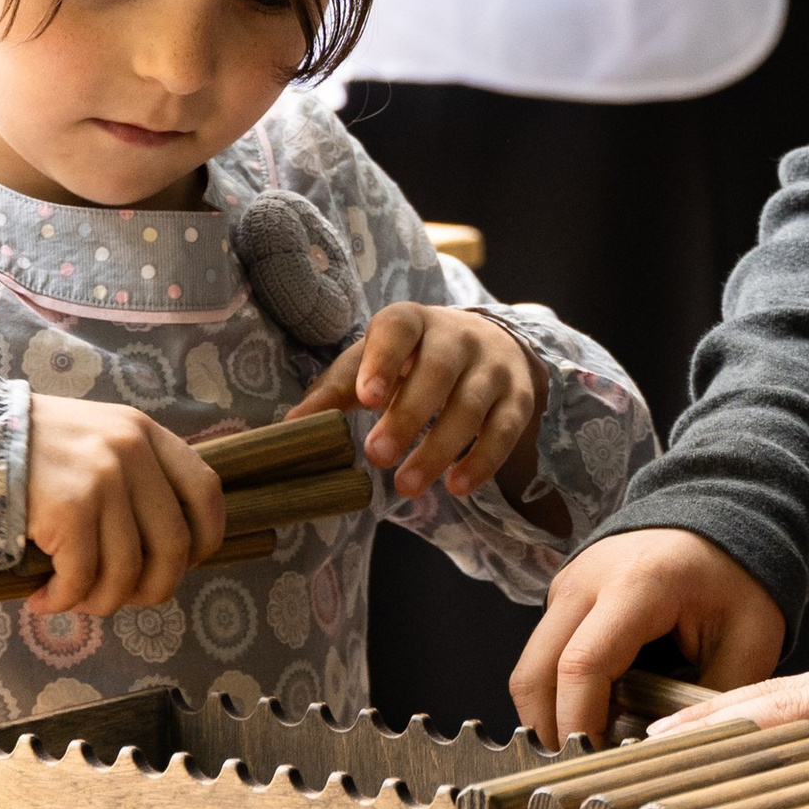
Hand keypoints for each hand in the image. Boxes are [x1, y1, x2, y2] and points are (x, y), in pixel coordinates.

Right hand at [23, 396, 224, 615]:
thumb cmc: (35, 446)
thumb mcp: (98, 437)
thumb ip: (135, 474)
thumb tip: (161, 548)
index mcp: (146, 433)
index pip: (206, 492)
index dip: (204, 539)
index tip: (184, 564)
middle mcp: (132, 452)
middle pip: (173, 545)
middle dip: (153, 588)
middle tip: (122, 599)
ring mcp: (102, 479)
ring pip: (126, 572)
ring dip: (101, 602)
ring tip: (75, 601)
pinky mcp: (69, 509)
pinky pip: (82, 578)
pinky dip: (64, 601)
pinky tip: (44, 600)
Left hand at [295, 302, 548, 503]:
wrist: (487, 346)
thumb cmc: (413, 359)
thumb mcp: (374, 362)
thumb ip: (337, 390)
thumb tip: (290, 426)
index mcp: (412, 322)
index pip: (398, 331)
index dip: (383, 361)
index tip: (366, 398)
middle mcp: (457, 337)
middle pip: (437, 372)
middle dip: (408, 415)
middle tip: (377, 456)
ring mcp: (492, 366)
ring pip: (471, 405)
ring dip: (440, 448)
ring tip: (407, 486)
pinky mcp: (518, 398)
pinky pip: (504, 430)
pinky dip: (482, 460)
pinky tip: (457, 486)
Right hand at [511, 525, 786, 743]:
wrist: (719, 518)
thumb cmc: (737, 581)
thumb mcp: (750, 641)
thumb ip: (714, 702)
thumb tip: (677, 760)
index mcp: (637, 585)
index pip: (582, 665)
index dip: (579, 725)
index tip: (594, 769)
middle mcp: (588, 581)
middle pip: (536, 671)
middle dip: (550, 732)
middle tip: (580, 777)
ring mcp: (567, 585)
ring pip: (530, 668)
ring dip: (549, 716)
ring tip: (588, 755)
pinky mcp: (562, 597)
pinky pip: (543, 656)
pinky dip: (557, 695)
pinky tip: (592, 721)